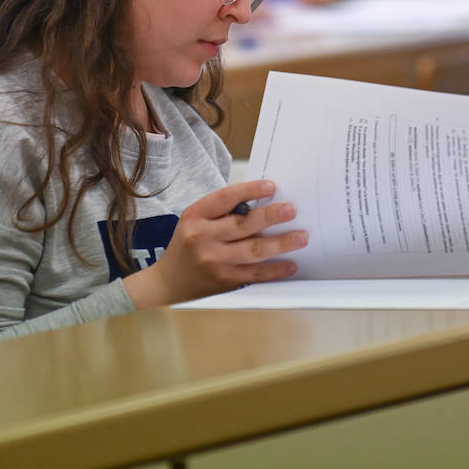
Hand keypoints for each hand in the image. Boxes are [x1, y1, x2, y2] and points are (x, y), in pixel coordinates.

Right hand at [122, 179, 305, 308]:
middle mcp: (203, 238)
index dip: (250, 190)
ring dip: (281, 243)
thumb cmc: (187, 244)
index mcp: (196, 216)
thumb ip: (222, 212)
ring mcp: (214, 261)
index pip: (225, 198)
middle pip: (243, 224)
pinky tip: (291, 264)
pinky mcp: (224, 281)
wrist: (168, 281)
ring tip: (301, 237)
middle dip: (271, 216)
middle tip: (292, 210)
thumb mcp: (195, 220)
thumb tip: (263, 202)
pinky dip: (275, 270)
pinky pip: (255, 274)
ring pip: (253, 251)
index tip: (271, 186)